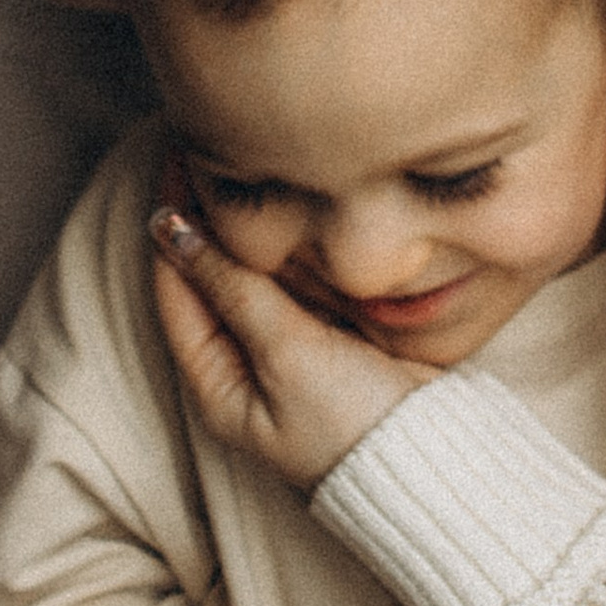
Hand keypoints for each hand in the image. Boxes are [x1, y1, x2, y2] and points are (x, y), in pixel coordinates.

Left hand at [151, 186, 425, 486]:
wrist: (433, 455)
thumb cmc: (351, 423)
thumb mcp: (285, 354)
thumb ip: (233, 290)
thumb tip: (172, 231)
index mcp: (218, 383)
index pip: (176, 289)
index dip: (175, 225)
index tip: (182, 163)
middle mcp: (247, 366)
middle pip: (215, 277)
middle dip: (216, 219)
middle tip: (221, 150)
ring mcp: (291, 351)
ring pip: (261, 273)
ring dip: (261, 226)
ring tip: (259, 163)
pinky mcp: (333, 337)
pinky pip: (304, 280)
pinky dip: (301, 245)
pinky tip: (306, 203)